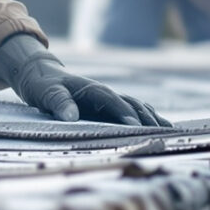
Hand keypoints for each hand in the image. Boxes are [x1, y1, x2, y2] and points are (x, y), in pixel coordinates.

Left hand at [0, 33, 168, 125]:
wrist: (40, 75)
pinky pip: (132, 112)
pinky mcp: (108, 107)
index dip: (124, 113)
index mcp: (91, 89)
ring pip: (136, 107)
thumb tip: (71, 116)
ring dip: (152, 118)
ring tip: (169, 132)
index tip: (135, 127)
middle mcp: (104, 93)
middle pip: (131, 104)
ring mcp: (108, 100)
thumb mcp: (45, 93)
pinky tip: (160, 128)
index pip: (112, 102)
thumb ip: (58, 102)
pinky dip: (147, 119)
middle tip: (162, 134)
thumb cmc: (42, 85)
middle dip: (147, 118)